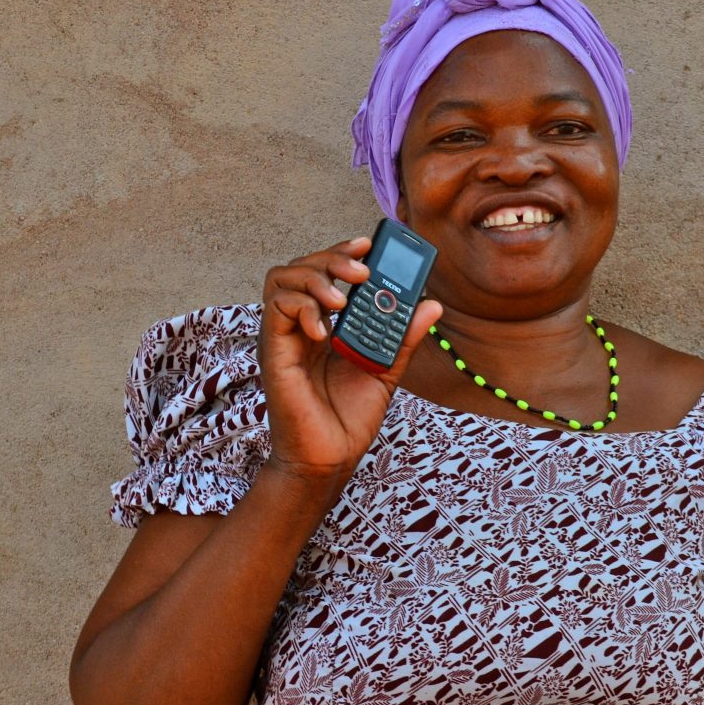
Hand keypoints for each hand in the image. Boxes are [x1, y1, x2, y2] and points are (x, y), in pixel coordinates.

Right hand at [257, 235, 442, 509]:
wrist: (330, 459)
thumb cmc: (348, 417)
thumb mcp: (385, 370)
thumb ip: (402, 337)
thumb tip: (431, 304)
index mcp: (323, 324)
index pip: (324, 272)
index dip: (342, 253)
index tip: (368, 245)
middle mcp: (299, 324)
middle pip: (302, 266)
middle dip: (332, 258)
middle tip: (362, 270)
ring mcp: (283, 336)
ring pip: (282, 278)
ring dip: (315, 278)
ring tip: (344, 298)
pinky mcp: (272, 352)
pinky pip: (276, 308)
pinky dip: (302, 307)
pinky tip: (325, 329)